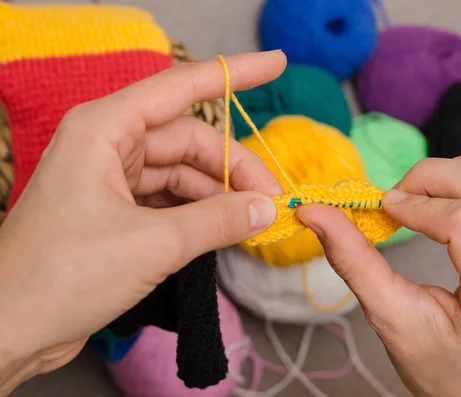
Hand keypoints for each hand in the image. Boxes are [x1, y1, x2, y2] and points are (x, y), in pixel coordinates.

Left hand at [0, 51, 285, 394]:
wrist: (8, 331)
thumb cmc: (64, 275)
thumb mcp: (153, 243)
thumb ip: (217, 219)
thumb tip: (266, 208)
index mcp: (105, 128)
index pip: (181, 87)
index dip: (234, 74)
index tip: (276, 64)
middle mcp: (107, 144)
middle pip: (188, 140)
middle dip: (233, 168)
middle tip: (270, 202)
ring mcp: (111, 178)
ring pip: (182, 171)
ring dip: (218, 194)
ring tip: (252, 220)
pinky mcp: (116, 212)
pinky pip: (170, 198)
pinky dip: (199, 211)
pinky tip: (224, 229)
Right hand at [298, 149, 460, 396]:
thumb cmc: (436, 359)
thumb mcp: (388, 317)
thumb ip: (353, 261)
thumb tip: (314, 211)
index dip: (414, 204)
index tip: (384, 211)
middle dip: (430, 177)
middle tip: (398, 201)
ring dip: (460, 167)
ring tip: (428, 195)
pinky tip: (460, 193)